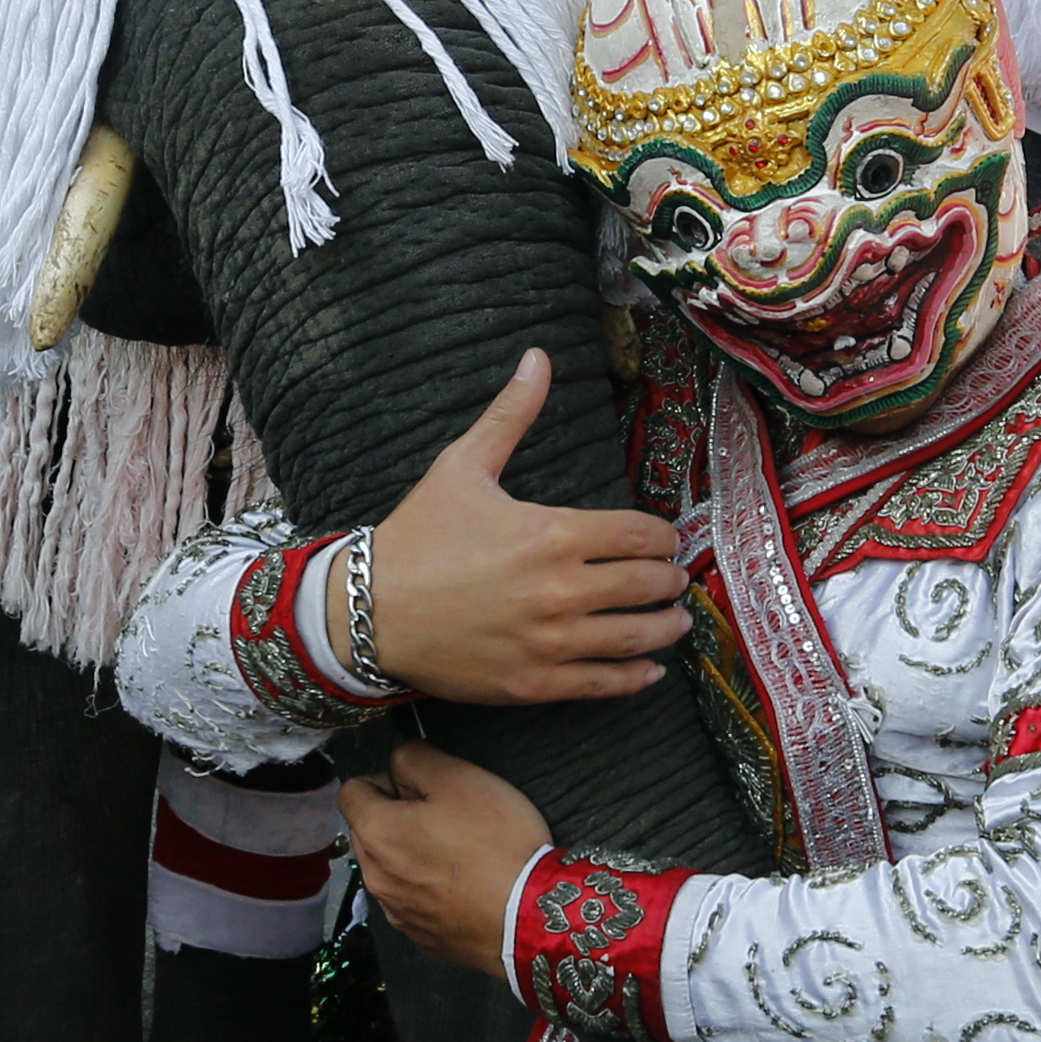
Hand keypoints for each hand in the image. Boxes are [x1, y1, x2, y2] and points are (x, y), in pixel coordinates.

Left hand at [340, 742, 551, 981]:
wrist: (526, 917)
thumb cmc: (494, 841)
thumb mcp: (461, 778)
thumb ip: (417, 758)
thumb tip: (399, 760)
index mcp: (377, 832)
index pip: (351, 791)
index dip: (384, 778)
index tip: (422, 785)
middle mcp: (373, 875)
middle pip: (368, 830)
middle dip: (395, 816)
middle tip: (445, 815)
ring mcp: (395, 911)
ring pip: (388, 868)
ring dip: (410, 854)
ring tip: (458, 852)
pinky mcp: (418, 935)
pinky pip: (410, 900)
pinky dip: (427, 888)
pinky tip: (464, 885)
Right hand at [343, 349, 690, 704]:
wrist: (363, 612)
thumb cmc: (416, 538)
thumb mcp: (462, 466)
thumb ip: (510, 415)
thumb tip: (537, 357)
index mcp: (553, 534)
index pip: (640, 535)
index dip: (663, 538)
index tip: (667, 542)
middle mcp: (560, 590)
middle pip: (646, 585)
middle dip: (668, 581)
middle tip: (674, 580)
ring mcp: (548, 642)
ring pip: (635, 638)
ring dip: (665, 629)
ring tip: (676, 622)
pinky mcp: (533, 683)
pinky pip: (602, 684)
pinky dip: (634, 679)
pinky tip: (649, 672)